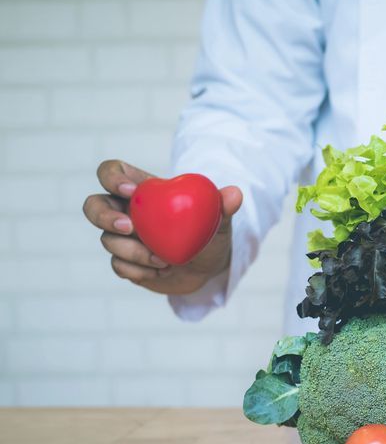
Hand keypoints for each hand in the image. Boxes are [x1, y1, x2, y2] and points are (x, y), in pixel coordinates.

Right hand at [83, 160, 242, 294]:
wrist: (208, 269)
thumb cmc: (209, 235)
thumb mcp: (218, 220)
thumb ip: (223, 206)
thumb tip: (234, 194)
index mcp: (142, 192)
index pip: (112, 172)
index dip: (112, 177)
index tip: (132, 191)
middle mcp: (125, 212)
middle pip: (93, 205)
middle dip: (103, 216)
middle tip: (129, 227)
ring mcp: (122, 239)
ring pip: (107, 240)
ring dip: (133, 251)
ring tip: (163, 259)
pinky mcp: (125, 263)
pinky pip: (119, 266)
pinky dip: (138, 270)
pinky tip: (159, 271)